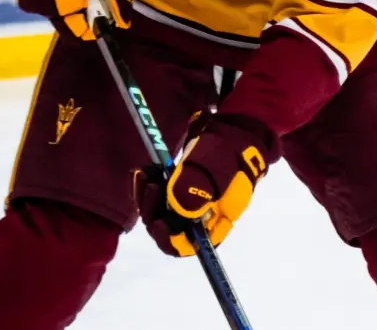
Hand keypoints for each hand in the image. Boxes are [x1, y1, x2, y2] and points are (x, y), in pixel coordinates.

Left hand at [135, 113, 278, 256]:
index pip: (191, 245)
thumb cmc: (229, 152)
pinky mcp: (176, 189)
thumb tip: (177, 206)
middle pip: (169, 230)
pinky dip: (146, 185)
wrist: (230, 130)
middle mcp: (200, 218)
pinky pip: (154, 196)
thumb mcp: (217, 169)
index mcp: (217, 221)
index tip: (160, 223)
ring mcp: (187, 204)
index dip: (172, 240)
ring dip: (147, 196)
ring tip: (146, 172)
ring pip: (158, 212)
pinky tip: (146, 169)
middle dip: (154, 212)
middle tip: (152, 187)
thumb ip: (198, 188)